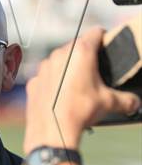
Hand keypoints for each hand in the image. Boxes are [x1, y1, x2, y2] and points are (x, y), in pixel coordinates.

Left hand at [23, 26, 139, 152]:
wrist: (52, 131)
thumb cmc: (79, 112)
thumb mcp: (109, 103)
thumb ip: (126, 99)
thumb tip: (135, 103)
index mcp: (81, 53)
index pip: (96, 33)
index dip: (104, 38)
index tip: (107, 45)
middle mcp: (59, 55)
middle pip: (76, 46)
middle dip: (85, 56)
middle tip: (94, 72)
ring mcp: (44, 67)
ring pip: (59, 60)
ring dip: (67, 68)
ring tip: (77, 86)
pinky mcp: (33, 81)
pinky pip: (46, 76)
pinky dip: (52, 82)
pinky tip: (59, 96)